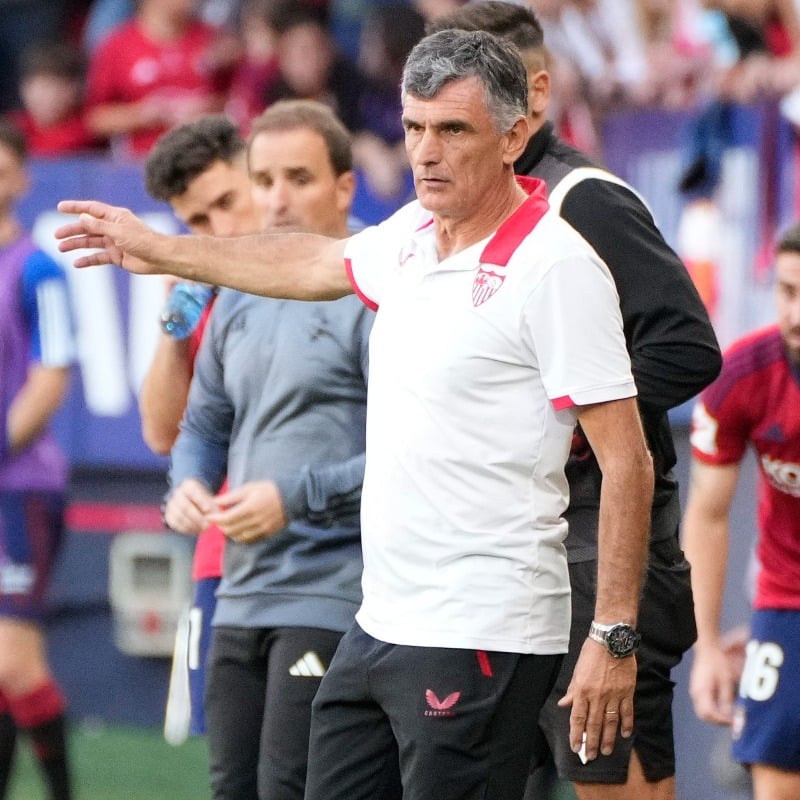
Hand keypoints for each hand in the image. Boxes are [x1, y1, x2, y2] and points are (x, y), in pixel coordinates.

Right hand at [55, 200, 165, 273]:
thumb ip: (100, 225)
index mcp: (115, 217)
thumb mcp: (119, 231)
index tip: (60, 207)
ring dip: (76, 245)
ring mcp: (114, 243)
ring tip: (61, 248)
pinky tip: (77, 263)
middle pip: (88, 227)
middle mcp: (113, 228)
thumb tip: (82, 218)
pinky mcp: (117, 257)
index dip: (76, 208)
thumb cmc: (143, 241)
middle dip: (72, 230)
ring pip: (91, 242)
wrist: (159, 258)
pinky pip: (99, 257)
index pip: (91, 209)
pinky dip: (88, 260)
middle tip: (56, 235)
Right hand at [163, 479, 216, 534]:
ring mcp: (171, 504)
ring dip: (192, 525)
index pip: (192, 491)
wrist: (191, 500)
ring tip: (203, 529)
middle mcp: (177, 493)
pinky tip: (196, 530)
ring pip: (179, 516)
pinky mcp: (168, 516)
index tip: (208, 510)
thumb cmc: (204, 500)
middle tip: (207, 525)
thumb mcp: (210, 498)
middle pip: (185, 506)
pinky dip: (186, 529)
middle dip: (197, 517)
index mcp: (188, 485)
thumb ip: (213, 506)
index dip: (200, 501)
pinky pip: (175, 524)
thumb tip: (215, 515)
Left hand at [206, 481, 286, 543]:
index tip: (209, 516)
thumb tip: (215, 502)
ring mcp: (262, 529)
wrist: (291, 496)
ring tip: (227, 524)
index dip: (215, 519)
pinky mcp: (267, 533)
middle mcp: (255, 520)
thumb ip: (231, 496)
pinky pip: (249, 540)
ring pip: (239, 537)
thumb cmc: (269, 489)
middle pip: (231, 530)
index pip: (227, 518)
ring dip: (230, 532)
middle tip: (217, 520)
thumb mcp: (249, 487)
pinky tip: (238, 530)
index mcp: (250, 507)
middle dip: (221, 526)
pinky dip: (240, 537)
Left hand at [557, 638, 635, 761]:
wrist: (611, 640)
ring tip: (607, 751)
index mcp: (582, 690)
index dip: (576, 734)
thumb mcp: (577, 670)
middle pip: (594, 724)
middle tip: (591, 756)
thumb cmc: (591, 653)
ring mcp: (613, 695)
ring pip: (610, 722)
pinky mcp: (627, 692)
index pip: (578, 718)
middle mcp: (597, 696)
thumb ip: (572, 690)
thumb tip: (564, 704)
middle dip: (592, 742)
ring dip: (609, 739)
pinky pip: (627, 712)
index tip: (576, 747)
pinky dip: (626, 724)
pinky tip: (625, 735)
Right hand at [690, 642, 738, 724]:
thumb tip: (729, 715)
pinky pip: (704, 705)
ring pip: (703, 712)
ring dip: (715, 717)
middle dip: (718, 721)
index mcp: (701, 691)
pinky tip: (723, 708)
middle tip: (732, 721)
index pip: (708, 714)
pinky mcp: (698, 690)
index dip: (721, 721)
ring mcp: (695, 692)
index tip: (734, 722)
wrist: (707, 649)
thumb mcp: (726, 680)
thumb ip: (726, 699)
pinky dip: (713, 710)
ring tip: (729, 716)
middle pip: (704, 715)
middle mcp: (695, 694)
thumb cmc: (717, 662)